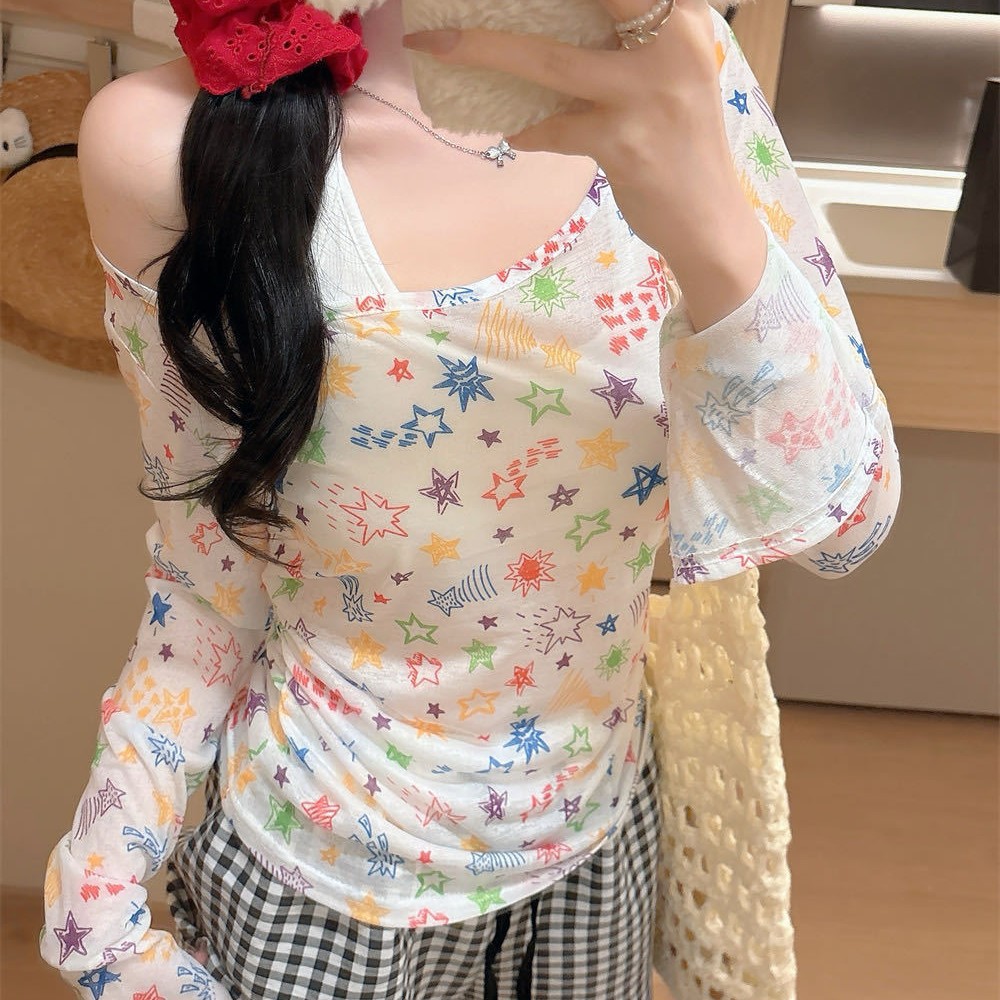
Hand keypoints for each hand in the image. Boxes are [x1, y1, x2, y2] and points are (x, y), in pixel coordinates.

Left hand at [402, 0, 728, 218]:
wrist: (710, 221)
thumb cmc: (683, 145)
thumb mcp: (672, 75)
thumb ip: (631, 43)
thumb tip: (552, 24)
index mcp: (683, 19)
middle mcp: (672, 46)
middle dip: (510, 10)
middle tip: (449, 15)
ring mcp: (647, 97)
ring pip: (550, 62)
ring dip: (483, 52)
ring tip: (438, 46)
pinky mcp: (625, 145)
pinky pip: (556, 129)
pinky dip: (530, 131)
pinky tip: (517, 134)